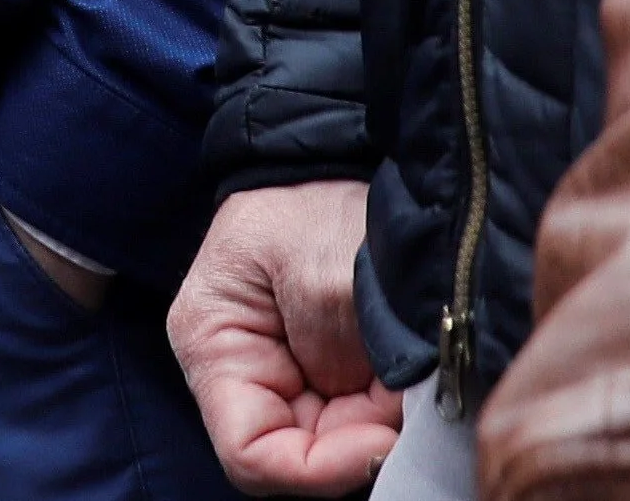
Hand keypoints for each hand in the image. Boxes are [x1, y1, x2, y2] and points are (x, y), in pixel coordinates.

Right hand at [171, 179, 399, 493]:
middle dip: (362, 440)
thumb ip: (337, 350)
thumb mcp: (322, 267)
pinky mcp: (333, 379)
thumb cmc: (314, 202)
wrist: (340, 162)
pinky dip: (398, 411)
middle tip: (411, 399)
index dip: (317, 467)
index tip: (383, 439)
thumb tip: (377, 430)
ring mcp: (292, 380)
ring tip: (414, 372)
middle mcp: (247, 375)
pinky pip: (365, 422)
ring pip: (340, 444)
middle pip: (300, 455)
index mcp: (215, 346)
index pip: (251, 454)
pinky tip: (414, 374)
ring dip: (386, 424)